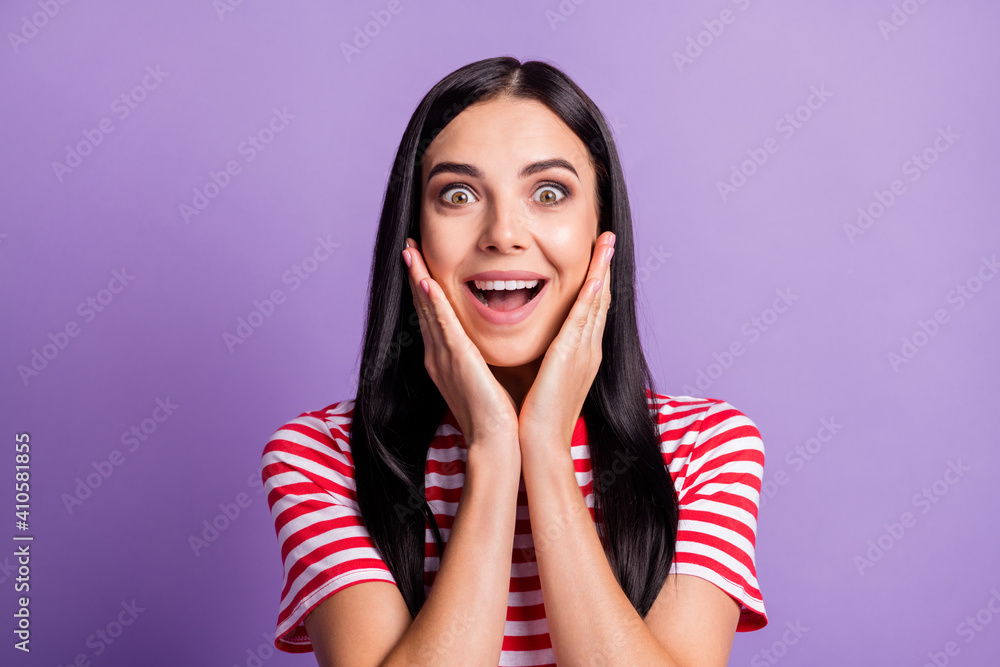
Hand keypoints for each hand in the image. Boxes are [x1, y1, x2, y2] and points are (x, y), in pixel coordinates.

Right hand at [402, 238, 519, 447]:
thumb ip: (481, 356)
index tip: (421, 261)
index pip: (432, 315)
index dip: (424, 287)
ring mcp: (444, 357)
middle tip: (408, 246)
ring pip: (428, 310)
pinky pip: (443, 325)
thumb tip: (490, 341)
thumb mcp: (485, 376)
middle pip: (423, 307)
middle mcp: (438, 355)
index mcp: (445, 358)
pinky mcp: (457, 360)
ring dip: (418, 279)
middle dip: (415, 274)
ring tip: (410, 252)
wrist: (497, 442)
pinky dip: (433, 303)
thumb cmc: (497, 414)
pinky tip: (426, 282)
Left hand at [517, 231, 614, 453]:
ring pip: (597, 300)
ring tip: (606, 241)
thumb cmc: (536, 415)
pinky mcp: (573, 354)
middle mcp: (588, 348)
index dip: (596, 281)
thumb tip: (535, 344)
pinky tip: (595, 273)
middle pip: (601, 298)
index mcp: (581, 353)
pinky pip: (584, 316)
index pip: (591, 309)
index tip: (597, 257)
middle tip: (608, 237)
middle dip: (605, 266)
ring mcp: (584, 350)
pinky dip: (591, 293)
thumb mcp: (542, 377)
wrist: (539, 442)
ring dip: (602, 269)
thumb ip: (543, 357)